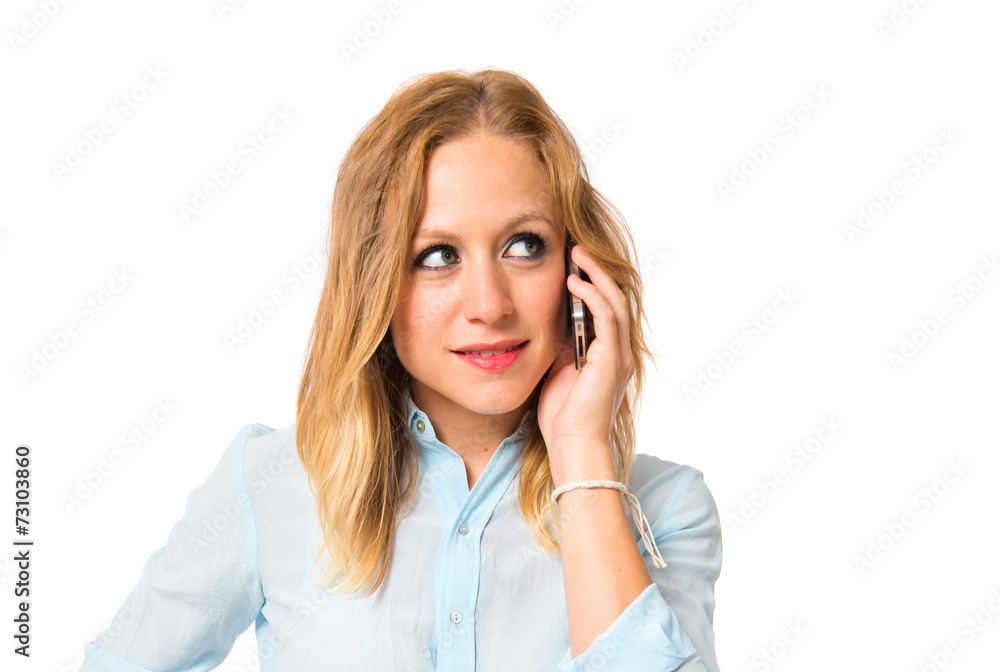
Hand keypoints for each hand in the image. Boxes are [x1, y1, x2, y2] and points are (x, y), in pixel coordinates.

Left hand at [536, 245, 634, 484]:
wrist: (572, 444)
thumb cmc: (562, 416)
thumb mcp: (558, 369)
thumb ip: (562, 345)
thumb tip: (551, 319)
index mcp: (607, 354)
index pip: (605, 309)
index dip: (591, 283)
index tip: (572, 264)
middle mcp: (619, 351)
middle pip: (614, 298)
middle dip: (596, 272)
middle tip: (577, 250)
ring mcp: (619, 354)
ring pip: (614, 302)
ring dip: (595, 276)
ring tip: (577, 256)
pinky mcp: (612, 359)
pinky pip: (607, 318)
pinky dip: (591, 296)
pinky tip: (574, 282)